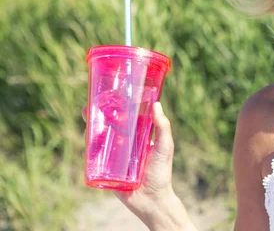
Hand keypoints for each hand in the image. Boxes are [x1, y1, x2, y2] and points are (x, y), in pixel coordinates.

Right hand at [82, 102, 194, 229]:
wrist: (153, 200)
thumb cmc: (161, 172)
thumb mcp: (165, 147)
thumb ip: (163, 128)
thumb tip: (157, 105)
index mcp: (137, 137)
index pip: (123, 119)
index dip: (114, 108)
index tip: (106, 96)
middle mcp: (123, 145)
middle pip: (106, 128)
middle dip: (95, 118)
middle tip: (88, 110)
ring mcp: (113, 158)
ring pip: (97, 142)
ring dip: (89, 133)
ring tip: (86, 126)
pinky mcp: (105, 172)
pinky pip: (93, 161)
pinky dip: (87, 153)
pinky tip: (85, 146)